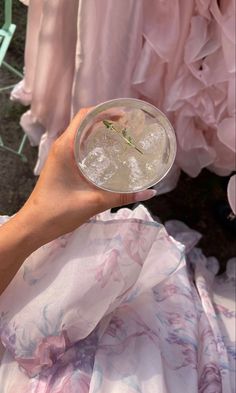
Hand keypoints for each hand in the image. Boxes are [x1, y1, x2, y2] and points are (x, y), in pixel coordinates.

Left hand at [22, 108, 155, 240]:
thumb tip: (149, 192)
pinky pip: (80, 147)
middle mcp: (62, 147)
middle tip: (129, 128)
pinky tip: (109, 156)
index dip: (105, 110)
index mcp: (66, 147)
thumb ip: (122, 196)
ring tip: (122, 138)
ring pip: (82, 135)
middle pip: (85, 123)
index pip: (85, 116)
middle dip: (106, 120)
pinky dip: (94, 145)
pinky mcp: (62, 166)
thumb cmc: (58, 211)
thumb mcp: (94, 202)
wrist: (34, 226)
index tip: (125, 115)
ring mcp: (60, 156)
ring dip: (100, 132)